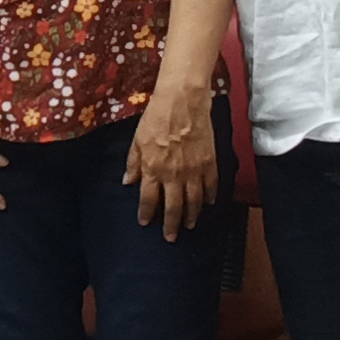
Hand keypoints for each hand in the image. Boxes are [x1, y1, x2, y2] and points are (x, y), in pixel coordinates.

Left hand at [121, 86, 217, 241]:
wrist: (183, 102)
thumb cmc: (156, 117)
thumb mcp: (137, 139)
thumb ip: (133, 163)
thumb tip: (128, 182)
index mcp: (153, 170)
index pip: (149, 200)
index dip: (147, 214)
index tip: (146, 223)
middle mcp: (173, 175)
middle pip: (173, 207)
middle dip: (171, 225)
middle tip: (171, 237)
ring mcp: (194, 171)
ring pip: (194, 201)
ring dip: (191, 216)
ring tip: (189, 225)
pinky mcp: (210, 163)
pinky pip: (211, 185)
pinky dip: (211, 196)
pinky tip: (209, 203)